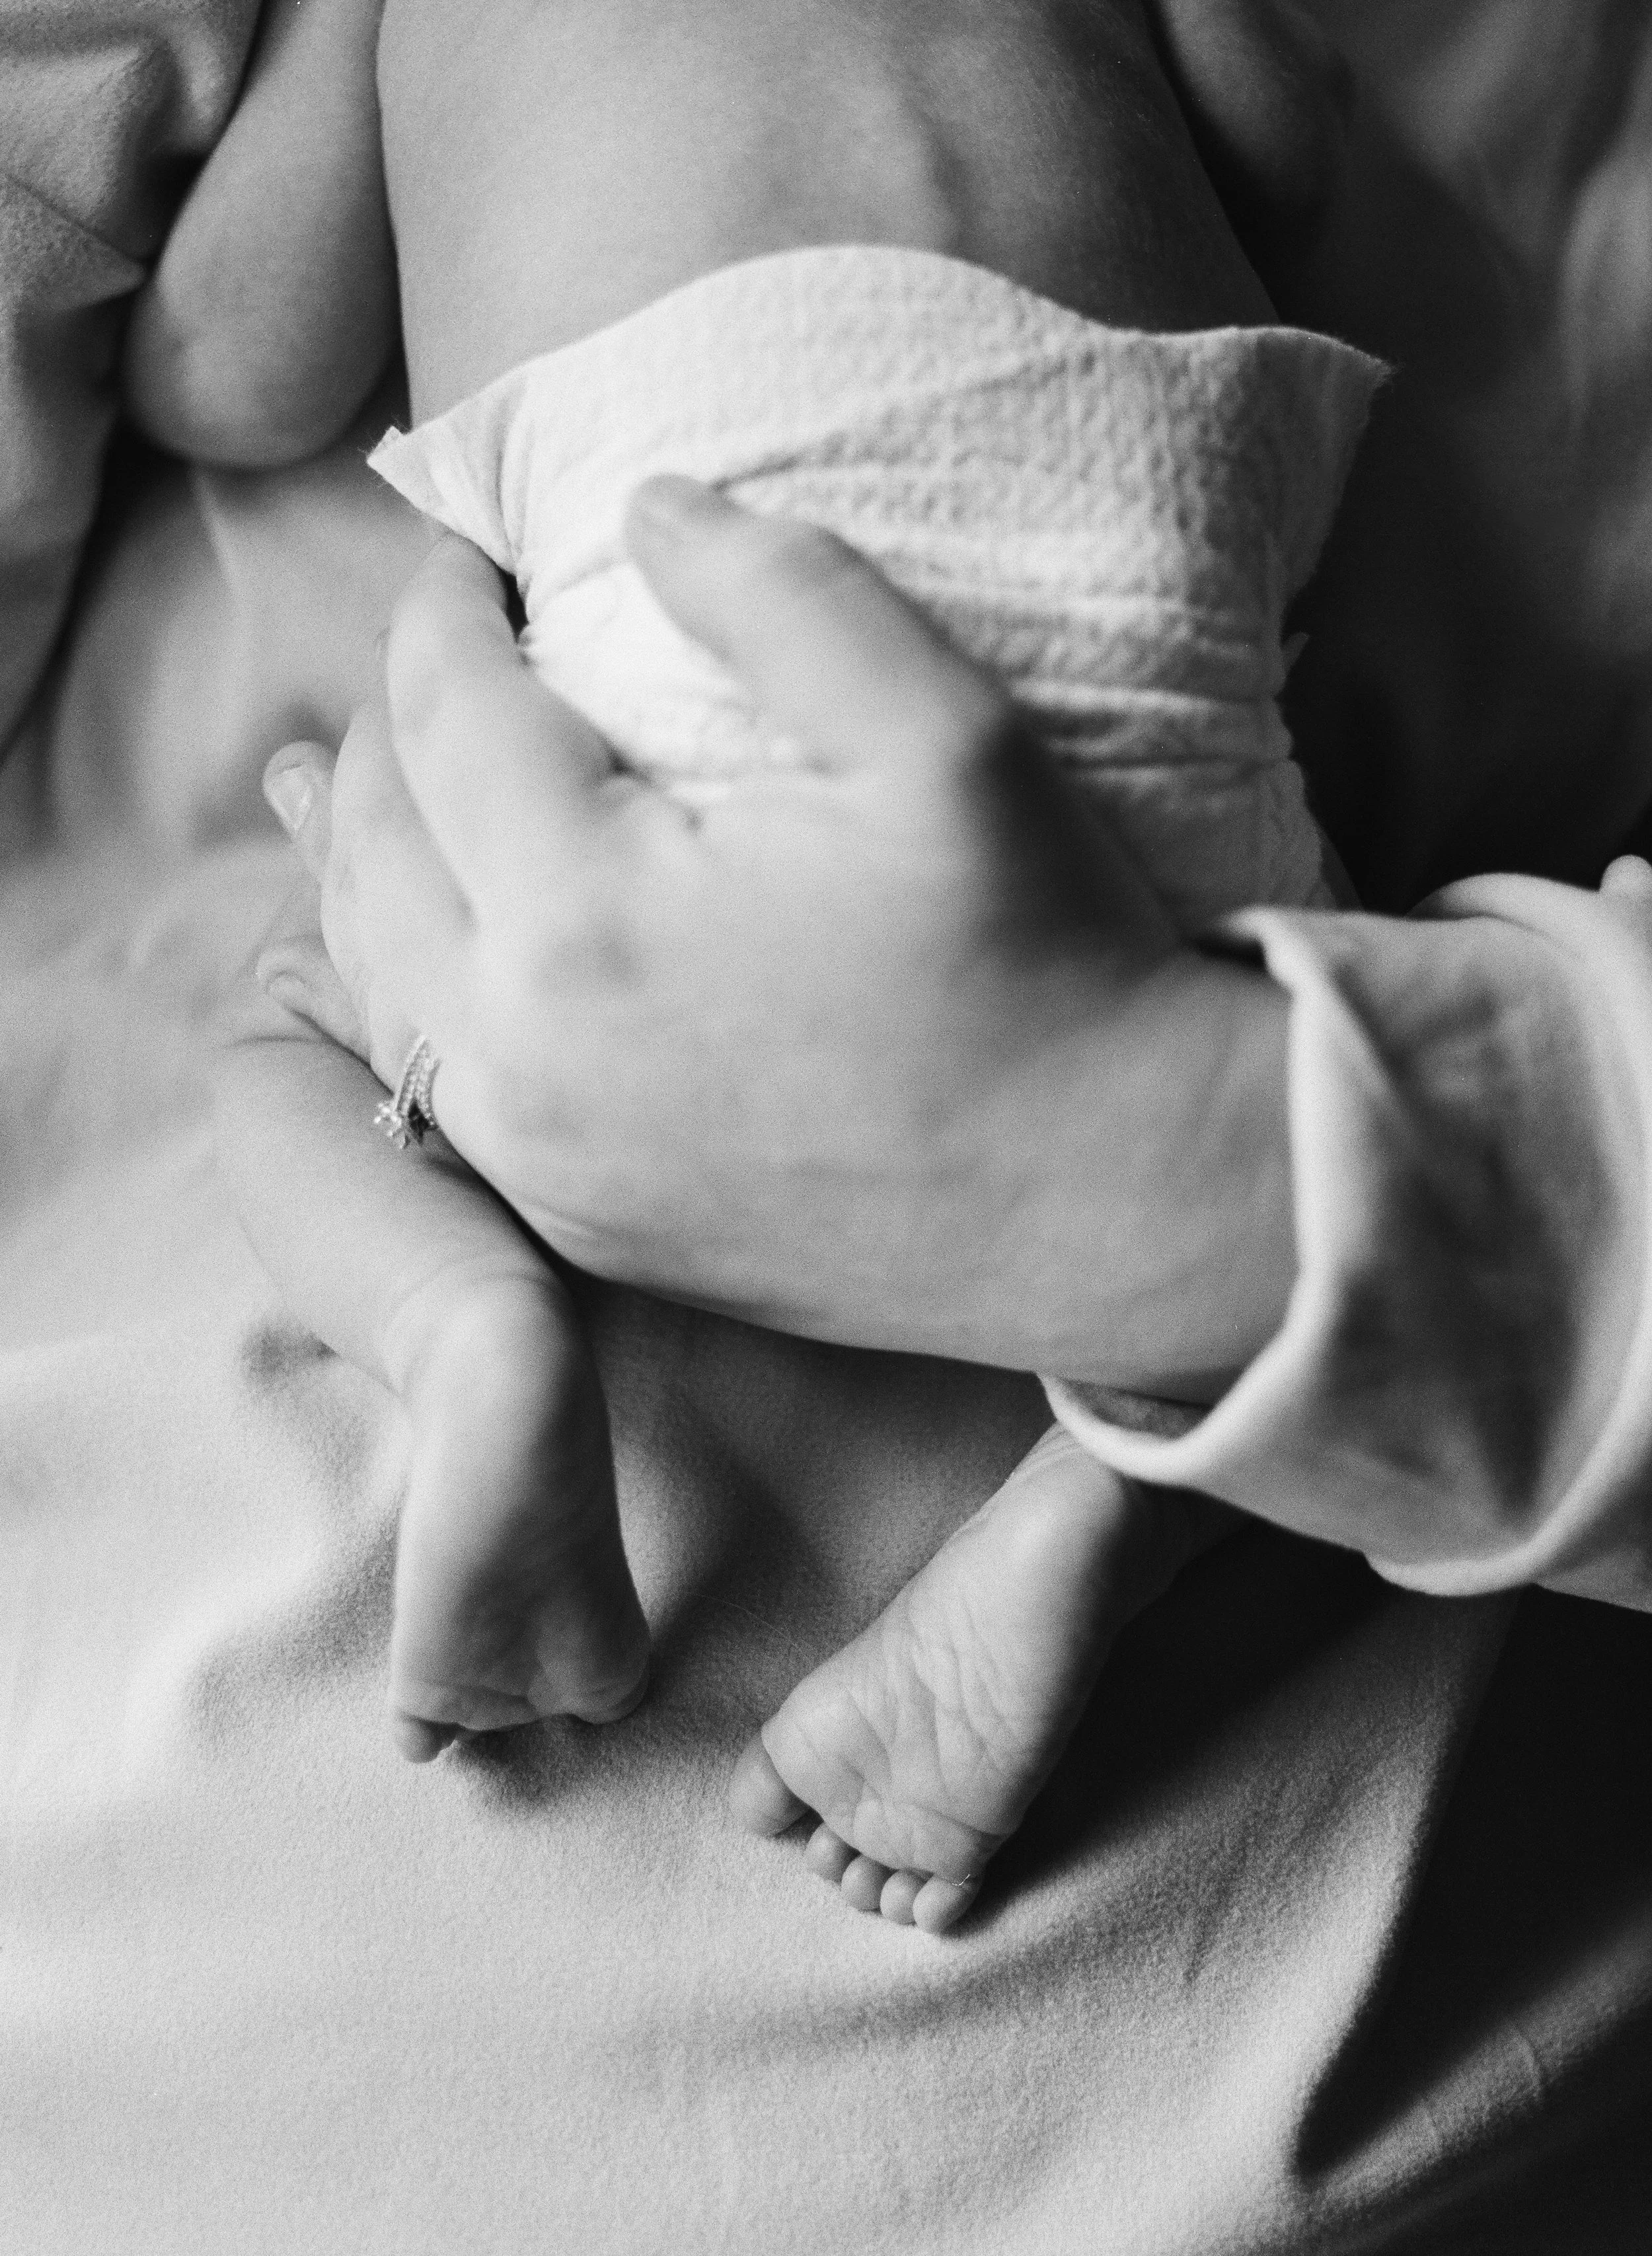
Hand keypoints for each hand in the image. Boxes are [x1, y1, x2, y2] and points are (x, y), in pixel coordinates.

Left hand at [265, 482, 1293, 1391]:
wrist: (1113, 1201)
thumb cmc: (1045, 963)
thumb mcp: (946, 736)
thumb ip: (783, 592)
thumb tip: (645, 509)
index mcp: (589, 916)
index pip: (447, 712)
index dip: (441, 606)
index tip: (469, 546)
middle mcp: (524, 1055)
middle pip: (378, 845)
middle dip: (380, 721)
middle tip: (425, 640)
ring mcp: (544, 1157)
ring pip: (376, 974)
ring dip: (352, 859)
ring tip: (326, 780)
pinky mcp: (585, 1219)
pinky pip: (433, 1082)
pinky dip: (396, 984)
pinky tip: (403, 949)